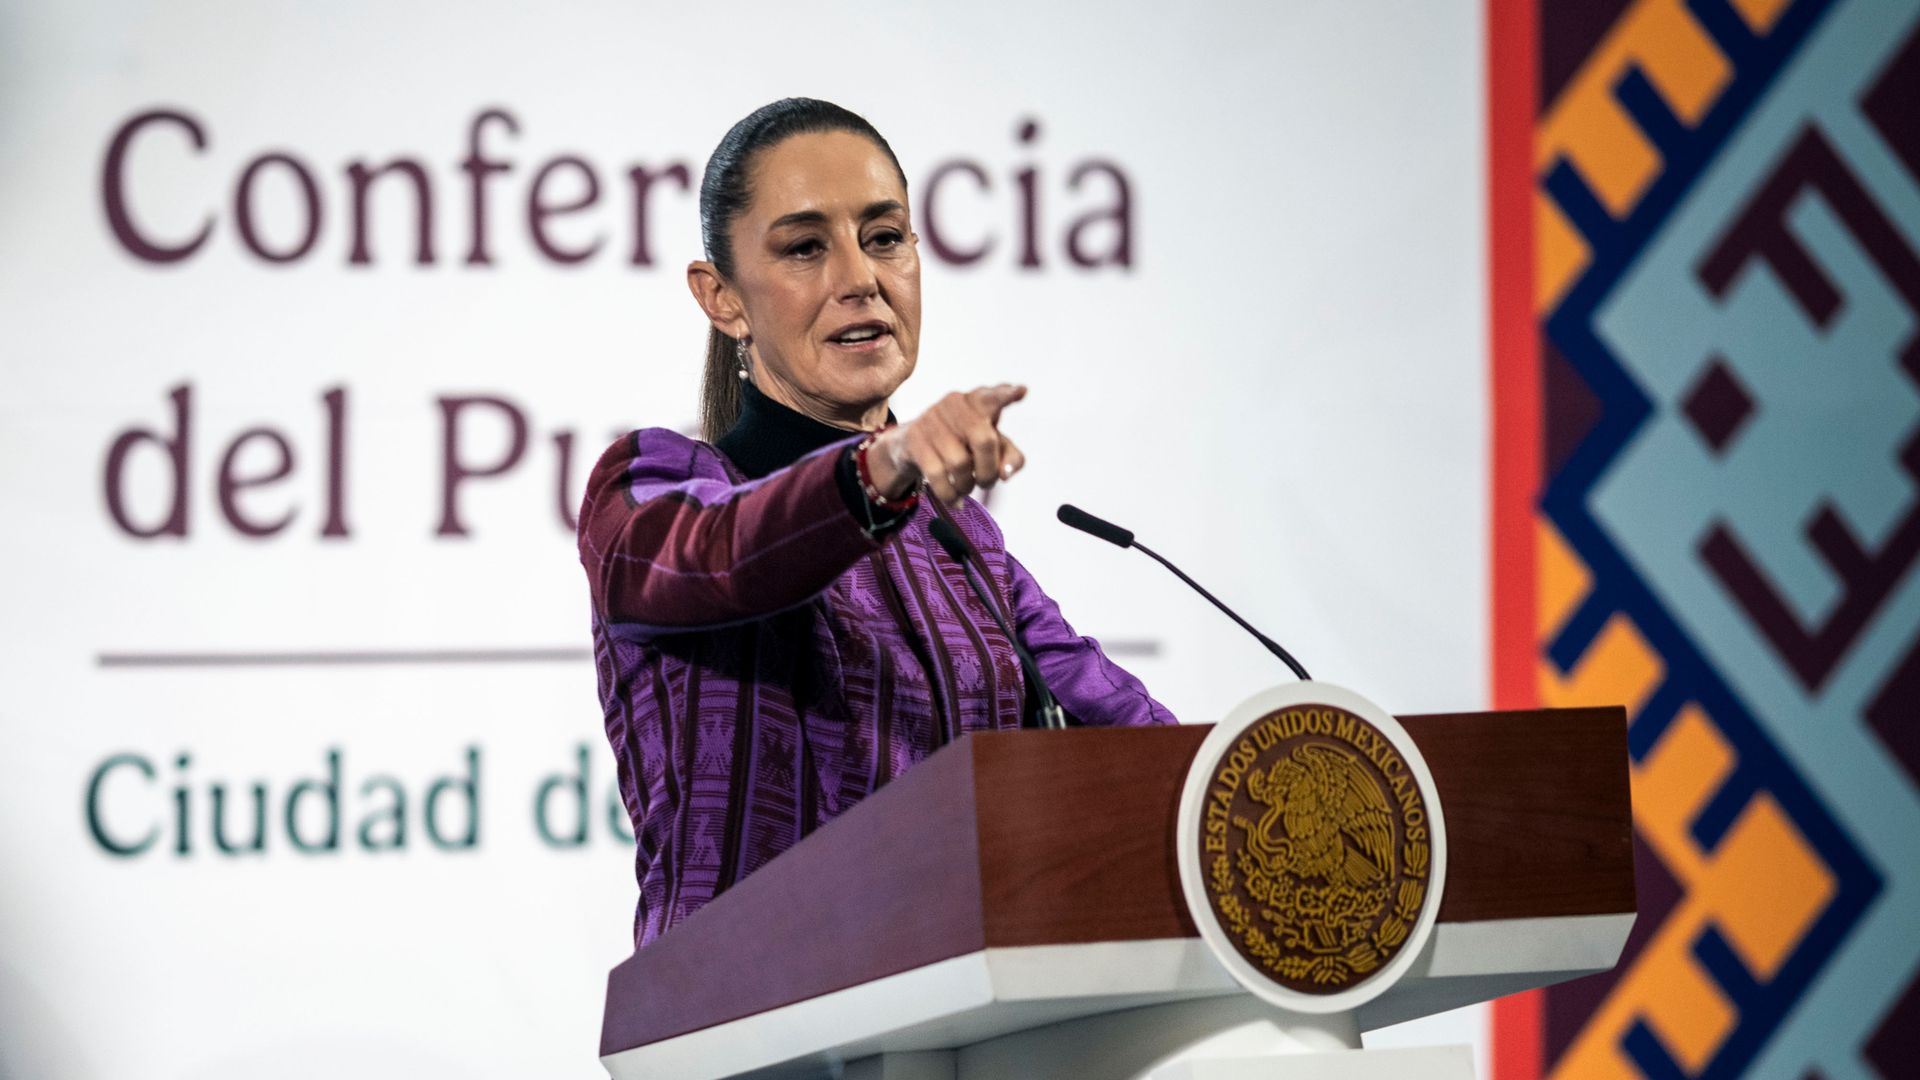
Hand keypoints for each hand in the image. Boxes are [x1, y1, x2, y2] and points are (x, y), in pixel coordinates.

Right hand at [868, 384, 1028, 504]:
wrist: (912, 444)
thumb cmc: (960, 441)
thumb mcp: (990, 445)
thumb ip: (1009, 456)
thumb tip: (1006, 474)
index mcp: (978, 401)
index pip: (993, 397)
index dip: (1006, 395)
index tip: (1022, 391)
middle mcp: (955, 404)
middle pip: (983, 441)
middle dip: (989, 471)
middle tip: (987, 483)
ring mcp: (933, 419)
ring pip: (960, 463)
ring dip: (967, 485)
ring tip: (967, 487)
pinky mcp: (915, 439)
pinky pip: (937, 475)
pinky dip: (950, 494)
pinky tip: (954, 499)